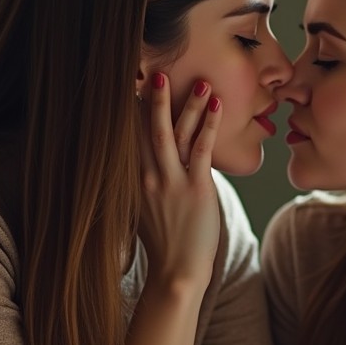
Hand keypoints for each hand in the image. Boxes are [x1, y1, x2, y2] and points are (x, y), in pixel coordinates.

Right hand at [138, 72, 220, 288]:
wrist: (176, 273)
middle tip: (153, 71)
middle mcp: (148, 177)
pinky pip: (201, 150)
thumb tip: (150, 170)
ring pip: (175, 134)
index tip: (129, 86)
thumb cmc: (165, 244)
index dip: (129, 112)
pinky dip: (208, 125)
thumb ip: (146, 186)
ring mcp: (171, 182)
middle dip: (151, 100)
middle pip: (147, 130)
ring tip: (197, 81)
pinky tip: (215, 105)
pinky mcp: (195, 189)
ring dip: (185, 105)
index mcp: (134, 181)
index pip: (129, 138)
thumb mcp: (145, 211)